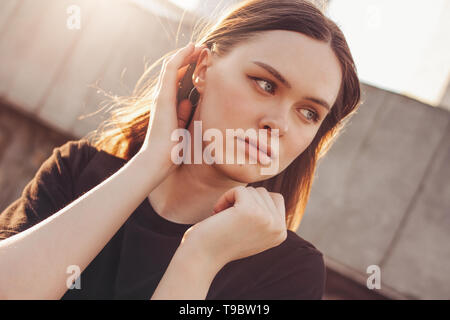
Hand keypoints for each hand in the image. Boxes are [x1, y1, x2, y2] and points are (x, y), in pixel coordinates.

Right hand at [137, 42, 204, 174]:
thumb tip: (188, 102)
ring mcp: (160, 95)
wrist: (156, 160)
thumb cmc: (169, 150)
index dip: (187, 68)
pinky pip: (170, 70)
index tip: (200, 60)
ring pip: (171, 66)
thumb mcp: (180, 128)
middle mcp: (161, 97)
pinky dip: (180, 56)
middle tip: (201, 49)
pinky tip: (190, 48)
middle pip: (173, 70)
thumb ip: (183, 114)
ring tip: (198, 45)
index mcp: (166, 105)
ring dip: (185, 53)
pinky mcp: (162, 96)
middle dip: (187, 58)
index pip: (175, 80)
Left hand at [181, 186, 287, 265]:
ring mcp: (267, 219)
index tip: (239, 223)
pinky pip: (239, 190)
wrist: (202, 257)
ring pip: (251, 190)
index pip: (275, 198)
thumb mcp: (252, 231)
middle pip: (263, 192)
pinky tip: (218, 214)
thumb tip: (274, 196)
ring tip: (225, 221)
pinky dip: (225, 198)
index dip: (254, 204)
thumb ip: (266, 216)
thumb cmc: (222, 242)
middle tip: (230, 222)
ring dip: (233, 201)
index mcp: (281, 232)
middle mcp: (278, 227)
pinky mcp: (250, 210)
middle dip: (243, 202)